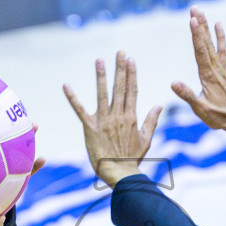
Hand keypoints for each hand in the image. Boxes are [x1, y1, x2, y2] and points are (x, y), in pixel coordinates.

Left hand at [63, 52, 160, 186]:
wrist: (119, 173)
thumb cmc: (132, 159)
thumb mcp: (146, 139)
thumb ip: (152, 121)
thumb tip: (159, 105)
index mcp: (131, 117)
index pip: (132, 90)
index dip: (131, 74)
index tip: (131, 59)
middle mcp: (117, 116)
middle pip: (120, 88)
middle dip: (120, 68)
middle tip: (119, 52)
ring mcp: (103, 121)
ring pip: (102, 94)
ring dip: (101, 76)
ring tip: (99, 60)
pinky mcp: (90, 128)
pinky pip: (80, 110)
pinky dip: (72, 98)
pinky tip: (66, 85)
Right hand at [170, 7, 225, 150]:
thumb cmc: (217, 117)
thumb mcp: (200, 109)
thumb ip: (187, 95)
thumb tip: (173, 83)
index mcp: (208, 76)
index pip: (200, 52)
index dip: (195, 35)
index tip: (192, 20)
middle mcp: (215, 68)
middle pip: (205, 43)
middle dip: (199, 25)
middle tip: (194, 8)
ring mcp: (220, 68)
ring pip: (211, 43)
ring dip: (205, 27)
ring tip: (200, 11)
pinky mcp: (222, 70)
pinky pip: (221, 50)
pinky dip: (219, 37)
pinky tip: (218, 24)